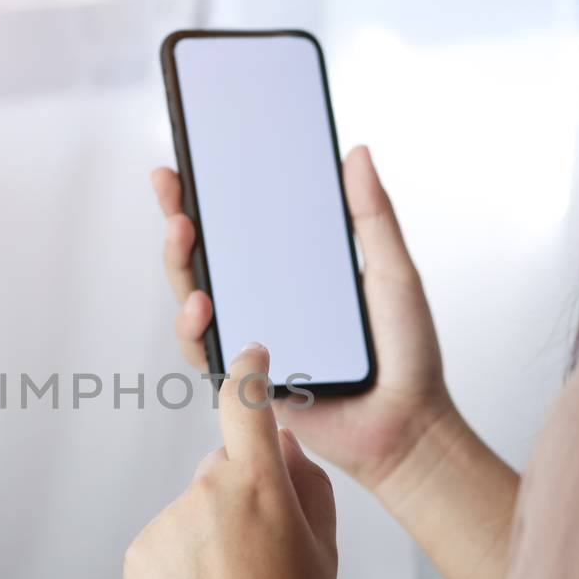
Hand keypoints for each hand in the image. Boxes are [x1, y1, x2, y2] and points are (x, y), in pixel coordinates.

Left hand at [123, 344, 337, 578]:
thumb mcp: (324, 551)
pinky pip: (165, 546)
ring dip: (207, 540)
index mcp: (259, 484)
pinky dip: (180, 568)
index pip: (247, 404)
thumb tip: (281, 443)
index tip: (251, 351)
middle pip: (220, 473)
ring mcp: (166, 523)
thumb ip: (308, 485)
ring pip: (192, 515)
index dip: (249, 373)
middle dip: (238, 500)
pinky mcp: (139, 555)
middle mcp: (205, 492)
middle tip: (261, 562)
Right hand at [152, 146, 452, 491]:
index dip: (214, 193)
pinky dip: (195, 327)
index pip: (244, 225)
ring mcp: (252, 338)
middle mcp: (266, 301)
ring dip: (180, 264)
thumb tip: (355, 152)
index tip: (194, 156)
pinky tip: (201, 304)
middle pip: (207, 256)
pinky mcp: (245, 377)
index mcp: (295, 271)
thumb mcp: (393, 273)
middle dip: (179, 216)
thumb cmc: (408, 355)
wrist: (407, 427)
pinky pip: (206, 351)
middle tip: (169, 184)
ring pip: (194, 299)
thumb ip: (372, 216)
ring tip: (182, 233)